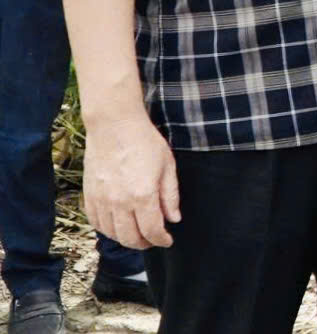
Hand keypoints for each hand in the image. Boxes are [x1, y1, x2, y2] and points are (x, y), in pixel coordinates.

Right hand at [83, 112, 178, 249]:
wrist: (113, 126)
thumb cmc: (145, 142)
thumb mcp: (168, 166)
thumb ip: (170, 196)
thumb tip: (173, 219)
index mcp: (142, 196)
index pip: (152, 231)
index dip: (161, 240)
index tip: (167, 240)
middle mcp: (119, 202)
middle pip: (130, 238)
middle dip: (144, 244)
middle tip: (153, 240)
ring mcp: (101, 200)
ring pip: (111, 234)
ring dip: (126, 239)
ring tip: (137, 234)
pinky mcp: (89, 196)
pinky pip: (95, 223)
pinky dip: (107, 230)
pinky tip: (117, 226)